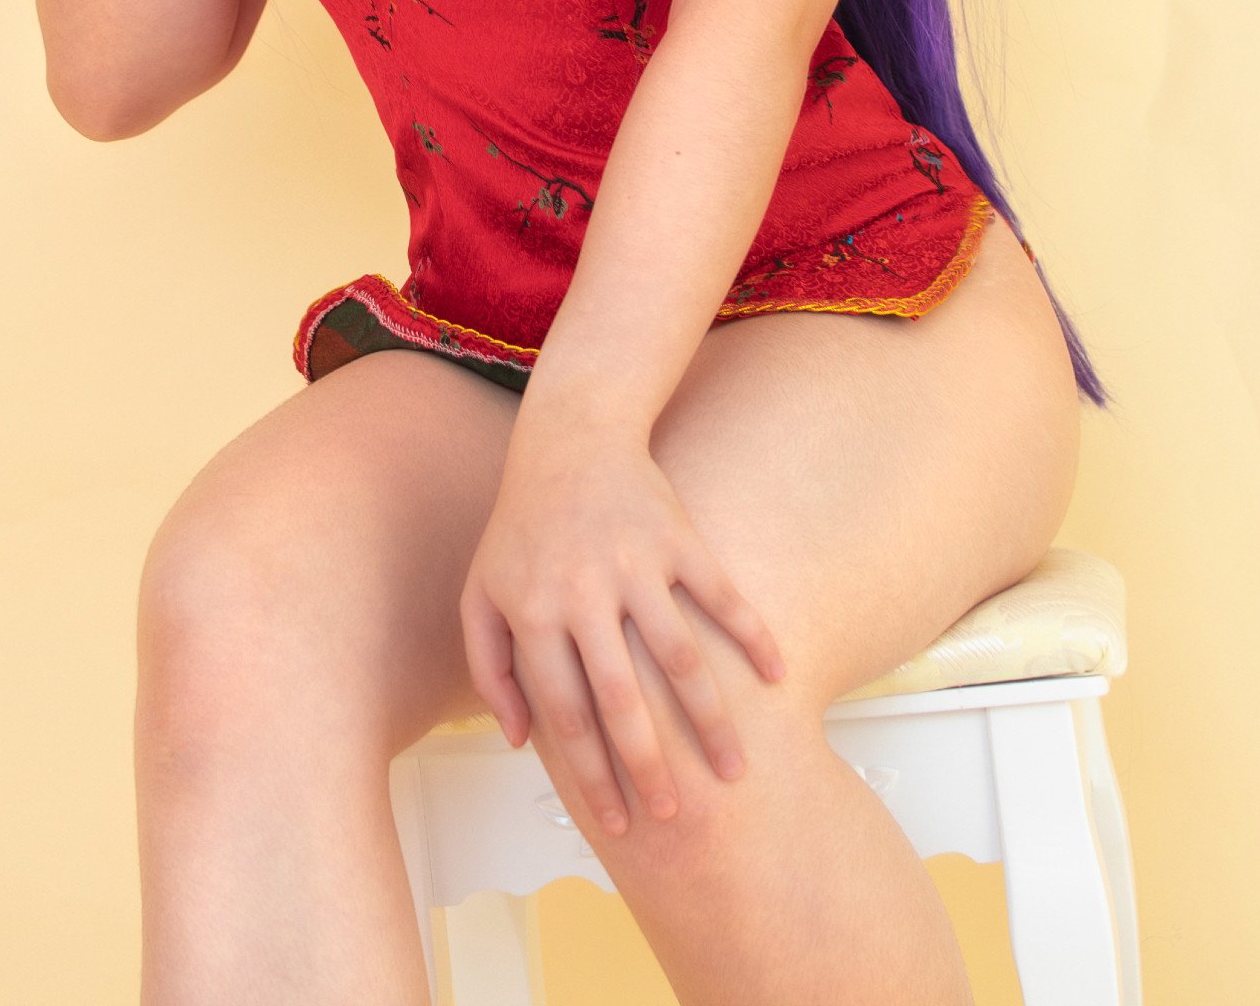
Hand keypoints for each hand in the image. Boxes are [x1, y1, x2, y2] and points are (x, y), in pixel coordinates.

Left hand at [459, 418, 784, 837]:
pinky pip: (722, 596)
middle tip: (676, 817)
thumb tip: (518, 741)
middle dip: (650, 766)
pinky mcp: (678, 537)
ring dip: (711, 720)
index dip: (591, 774)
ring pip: (680, 658)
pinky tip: (778, 678)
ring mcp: (636, 564)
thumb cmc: (522, 524)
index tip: (616, 823)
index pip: (564, 712)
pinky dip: (752, 637)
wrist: (571, 436)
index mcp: (534, 611)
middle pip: (622, 698)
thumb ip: (489, 668)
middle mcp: (585, 591)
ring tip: (735, 772)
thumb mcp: (481, 593)